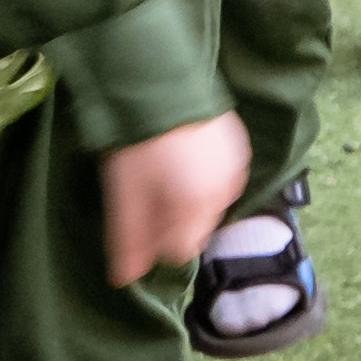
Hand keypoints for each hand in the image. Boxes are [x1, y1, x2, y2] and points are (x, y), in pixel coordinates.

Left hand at [100, 115, 251, 286]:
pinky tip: (180, 154)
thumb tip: (124, 281)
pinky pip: (221, 175)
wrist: (157, 80)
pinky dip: (201, 174)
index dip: (155, 239)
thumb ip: (128, 239)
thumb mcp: (122, 192)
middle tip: (145, 188)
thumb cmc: (133, 141)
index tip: (136, 216)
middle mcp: (225, 191)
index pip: (181, 249)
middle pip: (197, 226)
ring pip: (211, 201)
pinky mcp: (238, 143)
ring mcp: (236, 165)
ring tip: (161, 167)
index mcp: (197, 206)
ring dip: (188, 196)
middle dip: (172, 218)